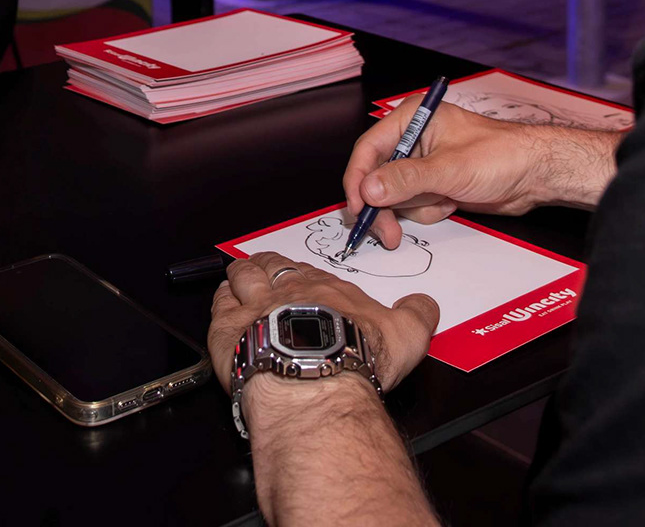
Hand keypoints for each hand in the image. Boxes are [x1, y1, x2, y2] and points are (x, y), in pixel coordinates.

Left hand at [208, 251, 438, 396]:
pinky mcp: (228, 330)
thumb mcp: (408, 334)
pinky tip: (222, 304)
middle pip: (272, 265)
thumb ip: (418, 313)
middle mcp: (288, 290)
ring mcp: (255, 307)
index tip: (302, 277)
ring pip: (242, 277)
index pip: (310, 271)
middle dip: (267, 264)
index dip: (303, 273)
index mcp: (328, 289)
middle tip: (264, 266)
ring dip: (240, 275)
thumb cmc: (357, 358)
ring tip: (238, 276)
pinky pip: (218, 305)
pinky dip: (220, 301)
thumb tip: (426, 302)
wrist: (315, 380)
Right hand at [341, 103, 621, 249]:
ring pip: (394, 195)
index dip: (358, 179)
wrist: (535, 175)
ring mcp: (423, 163)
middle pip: (376, 176)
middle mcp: (412, 139)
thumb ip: (406, 180)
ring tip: (443, 204)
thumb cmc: (499, 157)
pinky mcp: (434, 183)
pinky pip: (414, 204)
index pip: (369, 149)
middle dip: (384, 206)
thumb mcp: (448, 170)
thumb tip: (368, 189)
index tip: (358, 207)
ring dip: (414, 208)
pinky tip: (452, 204)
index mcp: (411, 119)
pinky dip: (429, 210)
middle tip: (388, 235)